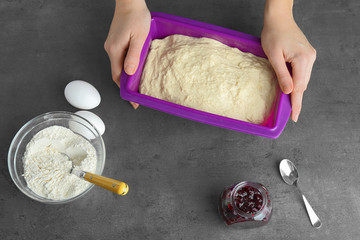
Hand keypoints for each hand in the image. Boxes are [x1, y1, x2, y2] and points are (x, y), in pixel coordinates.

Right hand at [104, 0, 150, 108]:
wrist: (129, 2)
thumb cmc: (136, 17)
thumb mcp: (139, 38)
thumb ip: (133, 56)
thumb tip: (129, 73)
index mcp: (115, 51)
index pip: (117, 77)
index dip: (124, 90)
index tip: (133, 101)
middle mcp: (110, 50)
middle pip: (117, 73)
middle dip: (126, 85)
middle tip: (137, 94)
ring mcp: (112, 45)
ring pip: (119, 66)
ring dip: (127, 75)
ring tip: (138, 82)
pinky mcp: (115, 42)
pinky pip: (120, 58)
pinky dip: (127, 66)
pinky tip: (135, 66)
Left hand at [261, 1, 315, 121]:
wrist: (279, 18)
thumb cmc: (273, 34)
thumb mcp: (274, 56)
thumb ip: (282, 74)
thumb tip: (289, 91)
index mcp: (303, 59)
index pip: (299, 87)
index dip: (296, 103)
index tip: (295, 117)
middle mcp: (310, 58)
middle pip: (303, 84)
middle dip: (296, 98)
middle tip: (290, 113)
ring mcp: (310, 56)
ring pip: (303, 79)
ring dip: (295, 89)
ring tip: (289, 101)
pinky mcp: (307, 54)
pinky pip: (302, 72)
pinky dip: (296, 80)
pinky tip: (290, 85)